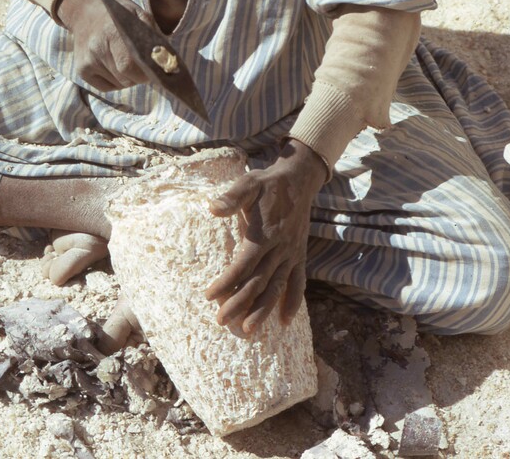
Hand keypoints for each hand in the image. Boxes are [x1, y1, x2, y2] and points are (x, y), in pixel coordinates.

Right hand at [57, 0, 153, 90]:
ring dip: (129, 79)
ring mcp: (86, 62)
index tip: (154, 69)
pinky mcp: (81, 71)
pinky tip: (115, 66)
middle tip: (144, 67)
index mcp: (111, 33)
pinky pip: (106, 88)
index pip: (129, 66)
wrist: (85, 11)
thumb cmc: (117, 14)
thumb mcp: (138, 14)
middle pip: (125, 79)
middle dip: (140, 77)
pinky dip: (116, 81)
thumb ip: (153, 36)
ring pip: (119, 84)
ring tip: (127, 61)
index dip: (145, 72)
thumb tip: (167, 61)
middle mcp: (96, 49)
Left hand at [205, 139, 326, 334]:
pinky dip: (293, 302)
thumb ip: (231, 198)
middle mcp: (280, 248)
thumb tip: (212, 208)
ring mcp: (292, 254)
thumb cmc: (267, 184)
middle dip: (239, 303)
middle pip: (258, 282)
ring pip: (276, 288)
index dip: (226, 281)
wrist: (299, 180)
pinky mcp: (300, 256)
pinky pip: (298, 283)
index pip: (243, 265)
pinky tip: (285, 321)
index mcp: (264, 234)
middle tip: (221, 321)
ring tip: (248, 330)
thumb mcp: (248, 184)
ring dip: (263, 310)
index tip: (209, 295)